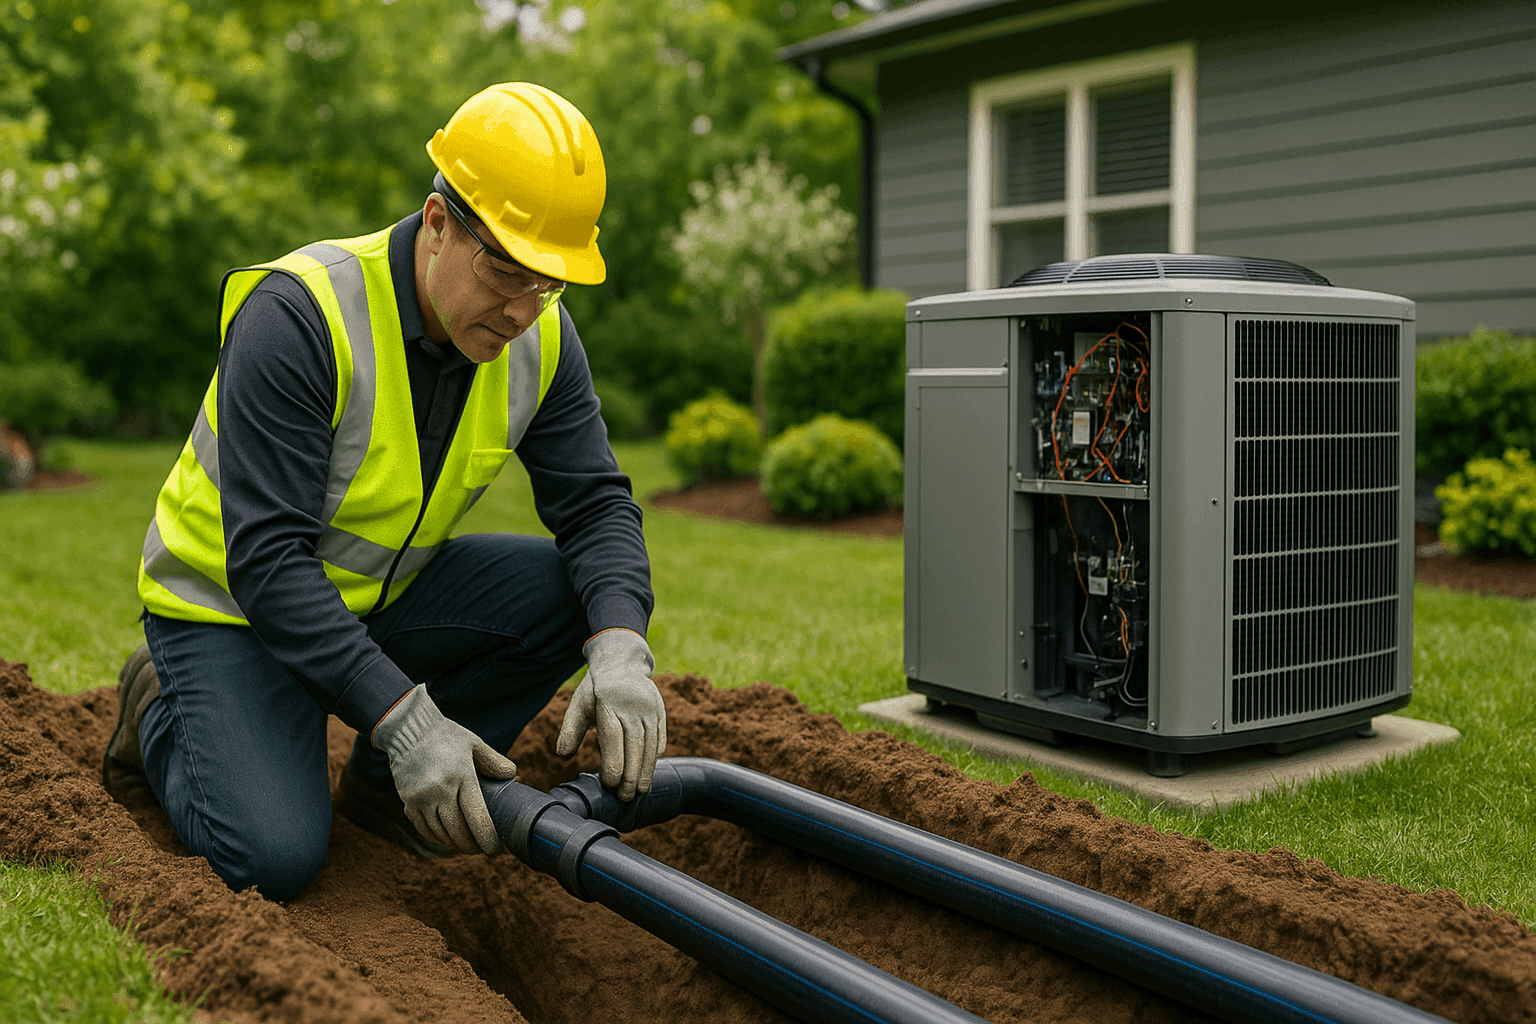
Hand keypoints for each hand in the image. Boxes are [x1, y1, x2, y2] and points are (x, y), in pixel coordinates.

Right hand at [373, 684, 515, 854]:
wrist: (408, 730)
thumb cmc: (447, 736)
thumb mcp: (475, 744)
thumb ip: (495, 763)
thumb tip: (514, 778)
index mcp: (461, 776)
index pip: (477, 818)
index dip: (487, 839)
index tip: (495, 848)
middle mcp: (439, 790)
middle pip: (458, 832)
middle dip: (472, 846)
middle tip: (482, 849)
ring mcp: (421, 798)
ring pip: (440, 834)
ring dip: (455, 844)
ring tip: (467, 845)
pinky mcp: (407, 802)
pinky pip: (424, 829)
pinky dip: (437, 837)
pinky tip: (447, 838)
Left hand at [556, 628, 665, 800]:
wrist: (622, 662)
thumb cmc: (595, 689)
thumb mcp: (579, 704)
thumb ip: (570, 729)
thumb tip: (562, 756)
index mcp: (608, 703)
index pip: (613, 737)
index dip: (614, 763)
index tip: (609, 783)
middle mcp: (632, 705)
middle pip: (635, 744)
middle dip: (632, 774)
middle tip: (626, 796)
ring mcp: (649, 707)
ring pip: (651, 743)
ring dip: (647, 769)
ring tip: (640, 790)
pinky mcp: (660, 710)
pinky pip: (661, 735)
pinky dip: (656, 755)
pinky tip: (650, 771)